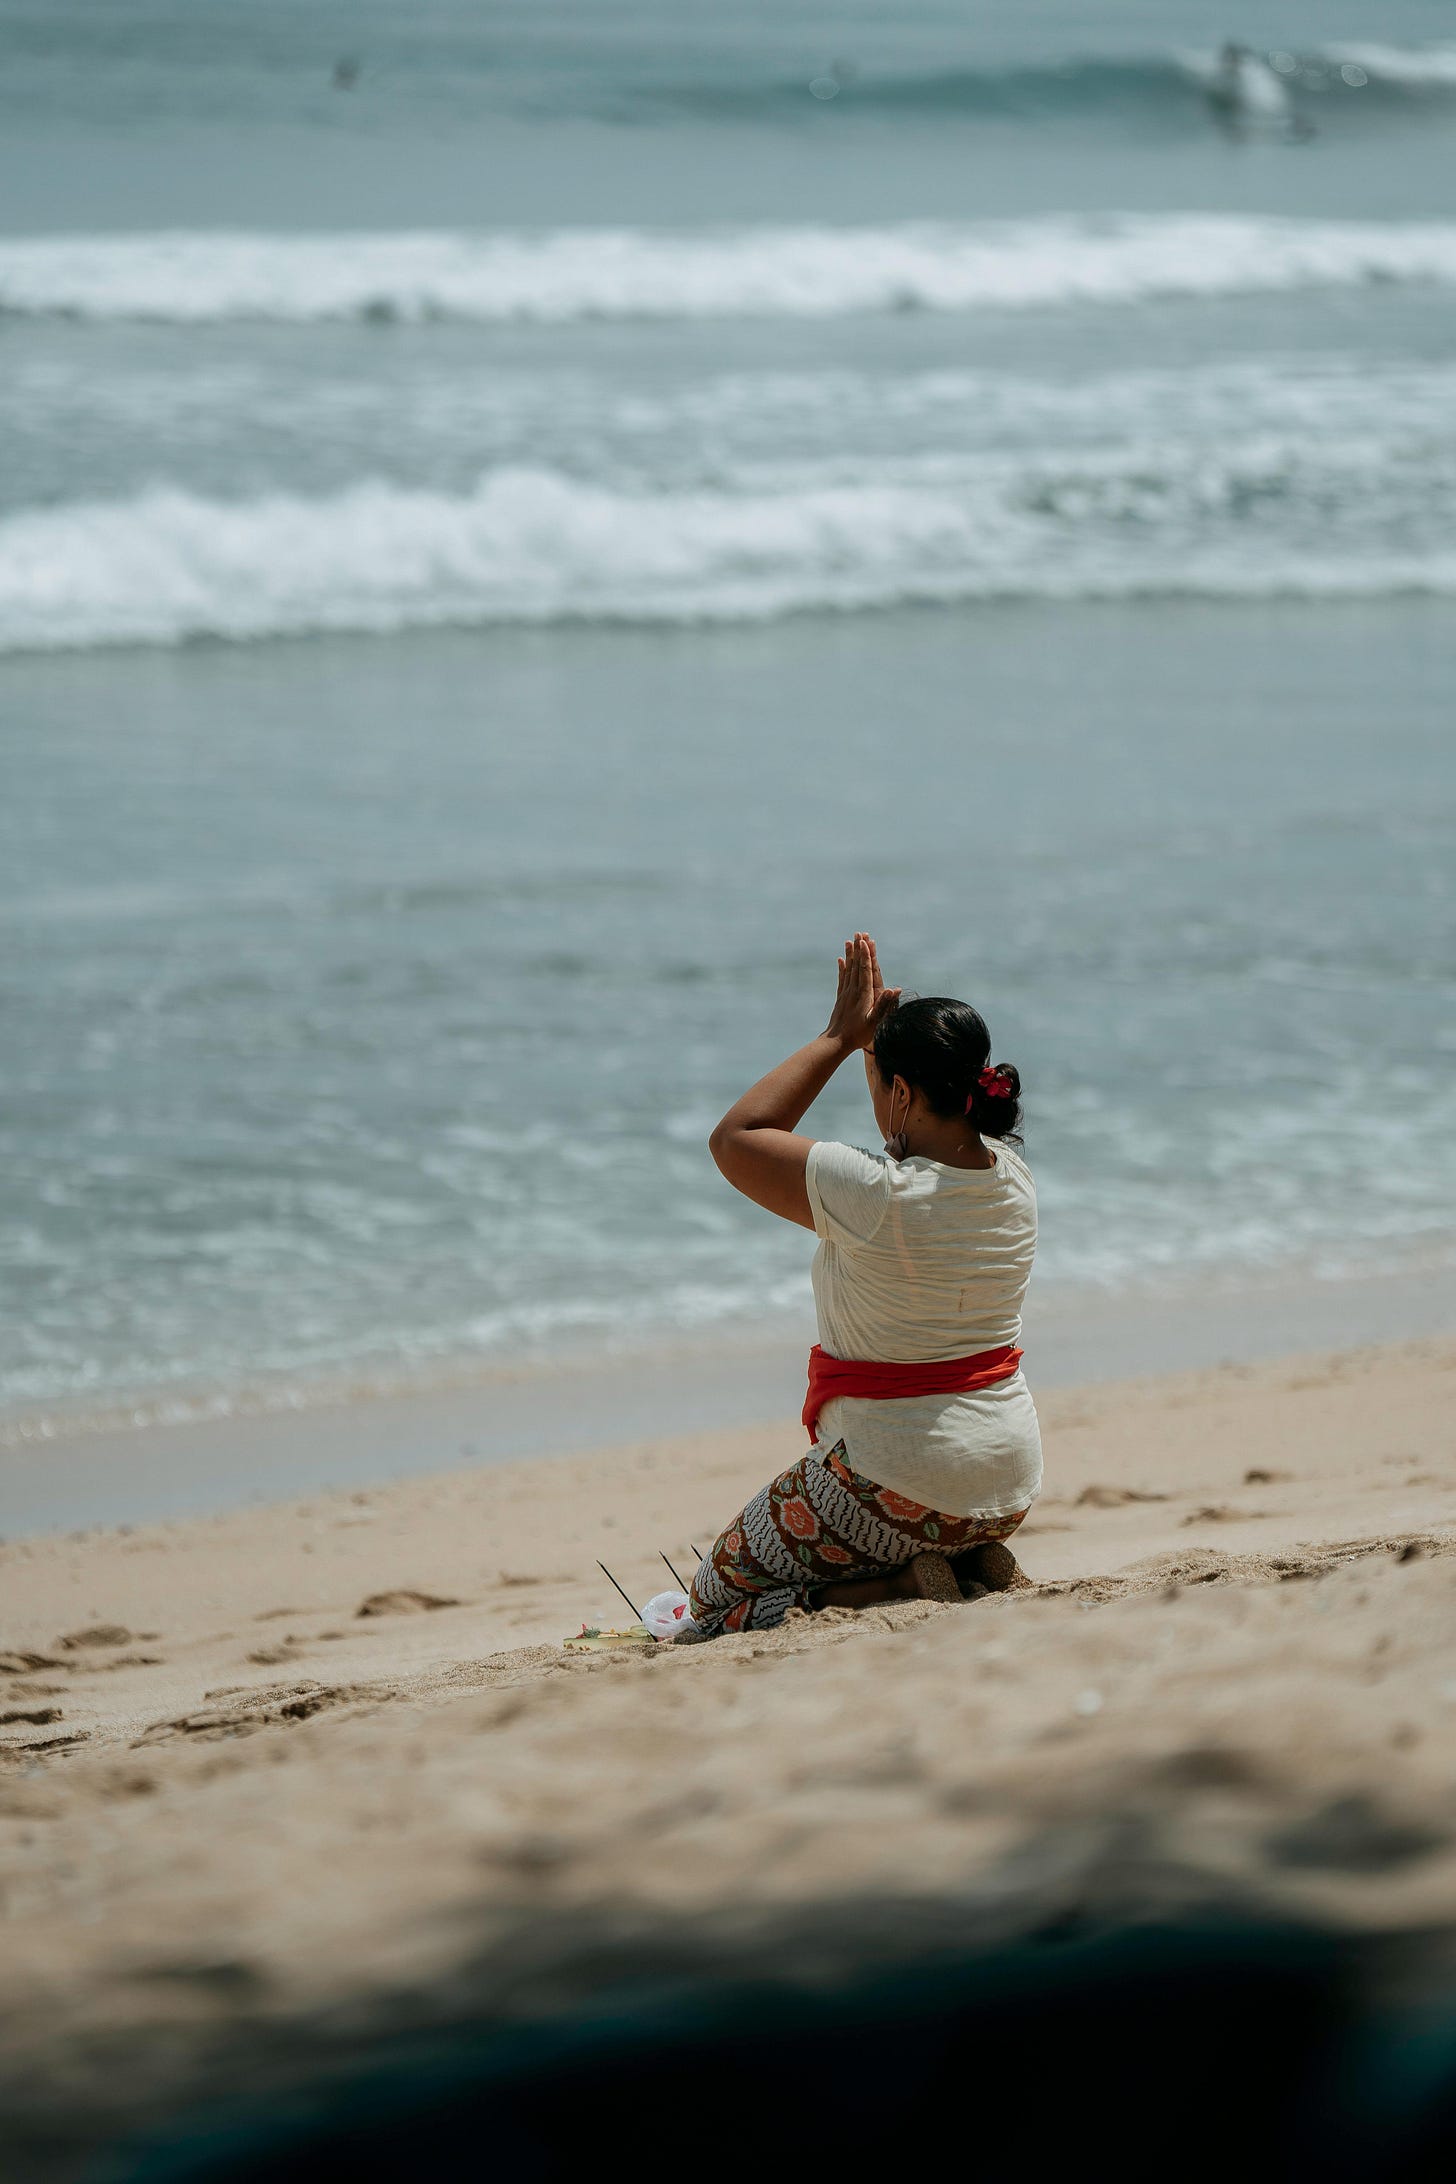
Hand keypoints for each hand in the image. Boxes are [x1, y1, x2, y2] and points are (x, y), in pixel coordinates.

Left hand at [825, 933, 900, 1051]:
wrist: (836, 1043)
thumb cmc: (858, 1035)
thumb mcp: (875, 1022)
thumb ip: (884, 1005)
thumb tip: (894, 989)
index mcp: (863, 995)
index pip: (865, 970)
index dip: (866, 955)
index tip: (865, 940)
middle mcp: (853, 991)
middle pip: (856, 966)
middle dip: (859, 949)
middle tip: (859, 933)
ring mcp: (846, 994)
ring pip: (848, 970)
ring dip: (850, 954)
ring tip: (849, 940)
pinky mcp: (841, 998)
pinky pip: (842, 979)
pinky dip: (842, 968)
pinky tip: (840, 960)